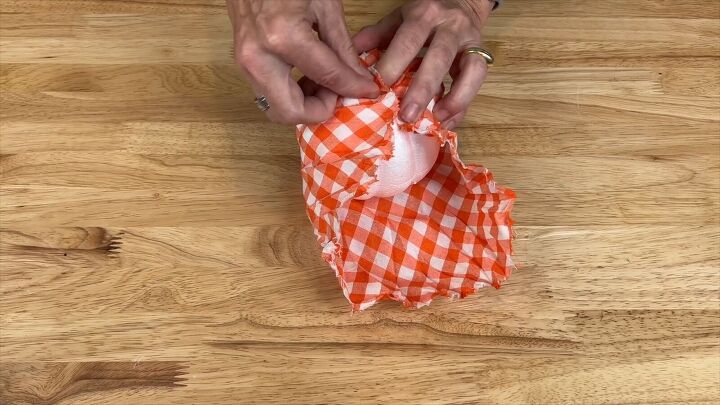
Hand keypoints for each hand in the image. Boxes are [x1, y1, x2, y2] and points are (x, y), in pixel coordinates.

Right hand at [226, 0, 378, 123]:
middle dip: (319, 110)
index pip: (327, 77)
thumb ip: (343, 50)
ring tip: (324, 84)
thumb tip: (360, 81)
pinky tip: (307, 77)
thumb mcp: (325, 7)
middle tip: (337, 94)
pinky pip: (268, 94)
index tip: (369, 92)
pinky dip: (290, 95)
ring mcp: (244, 63)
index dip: (353, 89)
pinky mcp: (241, 65)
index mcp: (284, 38)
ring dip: (303, 105)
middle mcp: (259, 57)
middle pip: (290, 112)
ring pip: (275, 109)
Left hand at [353, 0, 494, 128]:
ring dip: (454, 98)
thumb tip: (351, 55)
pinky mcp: (481, 56)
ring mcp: (470, 41)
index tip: (376, 91)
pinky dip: (463, 103)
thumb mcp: (399, 17)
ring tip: (436, 120)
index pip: (407, 42)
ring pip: (470, 70)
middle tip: (406, 116)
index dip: (392, 66)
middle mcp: (450, 26)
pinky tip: (448, 120)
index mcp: (424, 15)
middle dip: (422, 89)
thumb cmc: (425, 15)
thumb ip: (377, 35)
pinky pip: (478, 82)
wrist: (462, 0)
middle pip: (438, 57)